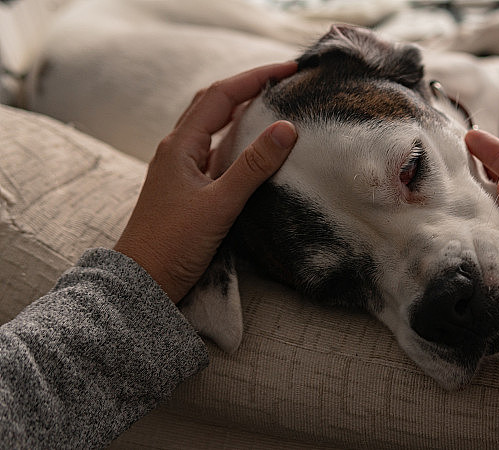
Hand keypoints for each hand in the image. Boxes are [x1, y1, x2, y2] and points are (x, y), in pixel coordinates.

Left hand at [114, 62, 298, 302]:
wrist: (143, 282)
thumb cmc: (172, 243)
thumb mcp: (219, 204)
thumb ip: (253, 166)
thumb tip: (286, 128)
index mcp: (180, 146)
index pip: (220, 95)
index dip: (255, 78)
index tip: (288, 70)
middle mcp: (179, 150)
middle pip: (215, 104)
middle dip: (248, 87)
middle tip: (283, 81)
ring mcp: (184, 169)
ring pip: (216, 128)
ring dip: (243, 111)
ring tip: (276, 105)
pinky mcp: (191, 188)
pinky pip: (218, 153)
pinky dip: (240, 141)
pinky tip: (258, 149)